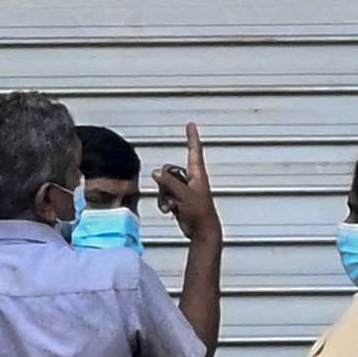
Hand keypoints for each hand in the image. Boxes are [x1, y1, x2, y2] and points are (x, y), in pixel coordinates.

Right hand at [150, 124, 220, 241]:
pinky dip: (164, 202)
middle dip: (166, 182)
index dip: (192, 137)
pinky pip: (164, 195)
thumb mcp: (183, 194)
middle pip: (170, 170)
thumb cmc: (200, 212)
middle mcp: (191, 179)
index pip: (194, 150)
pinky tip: (169, 210)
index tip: (191, 125)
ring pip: (164, 184)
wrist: (201, 231)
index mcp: (197, 174)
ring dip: (164, 195)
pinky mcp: (178, 200)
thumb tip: (156, 172)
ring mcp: (183, 190)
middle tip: (173, 193)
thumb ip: (168, 182)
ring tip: (172, 204)